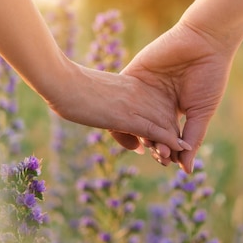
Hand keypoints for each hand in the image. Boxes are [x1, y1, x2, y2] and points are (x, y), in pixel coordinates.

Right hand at [44, 59, 189, 154]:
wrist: (63, 82)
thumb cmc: (75, 93)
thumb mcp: (105, 105)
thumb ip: (123, 123)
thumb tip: (139, 146)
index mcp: (137, 86)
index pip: (163, 107)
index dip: (168, 127)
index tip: (165, 146)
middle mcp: (142, 92)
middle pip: (168, 117)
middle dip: (173, 139)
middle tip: (171, 158)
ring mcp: (137, 103)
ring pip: (166, 125)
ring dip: (172, 145)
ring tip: (172, 160)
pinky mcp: (129, 115)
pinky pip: (156, 129)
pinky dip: (170, 141)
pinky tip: (179, 150)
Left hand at [111, 20, 233, 172]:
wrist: (204, 42)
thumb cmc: (210, 77)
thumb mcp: (201, 113)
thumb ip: (191, 140)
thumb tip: (186, 171)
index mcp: (171, 113)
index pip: (160, 140)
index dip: (162, 152)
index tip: (168, 159)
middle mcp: (154, 104)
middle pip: (142, 132)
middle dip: (149, 146)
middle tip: (157, 153)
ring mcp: (141, 91)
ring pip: (127, 118)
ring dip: (132, 133)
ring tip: (143, 143)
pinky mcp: (131, 76)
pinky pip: (117, 96)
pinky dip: (117, 111)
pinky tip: (123, 123)